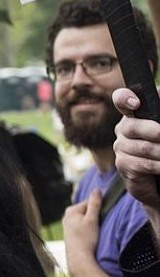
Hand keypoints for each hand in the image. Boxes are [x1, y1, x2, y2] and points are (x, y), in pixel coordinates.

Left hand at [63, 189, 102, 274]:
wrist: (79, 258)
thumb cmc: (86, 238)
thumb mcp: (93, 219)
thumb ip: (95, 203)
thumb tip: (97, 189)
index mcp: (71, 210)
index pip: (90, 203)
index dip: (98, 211)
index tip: (99, 221)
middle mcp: (66, 216)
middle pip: (87, 212)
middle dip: (94, 218)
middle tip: (95, 229)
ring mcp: (67, 225)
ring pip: (85, 220)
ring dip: (92, 225)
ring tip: (92, 234)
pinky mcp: (70, 233)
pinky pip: (82, 227)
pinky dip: (87, 231)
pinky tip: (88, 238)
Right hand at [113, 87, 159, 209]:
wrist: (157, 178)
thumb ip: (159, 113)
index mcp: (134, 114)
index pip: (121, 99)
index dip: (124, 98)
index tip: (136, 103)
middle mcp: (123, 129)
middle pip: (132, 126)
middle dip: (155, 132)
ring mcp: (121, 148)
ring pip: (144, 147)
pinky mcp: (124, 165)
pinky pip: (145, 164)